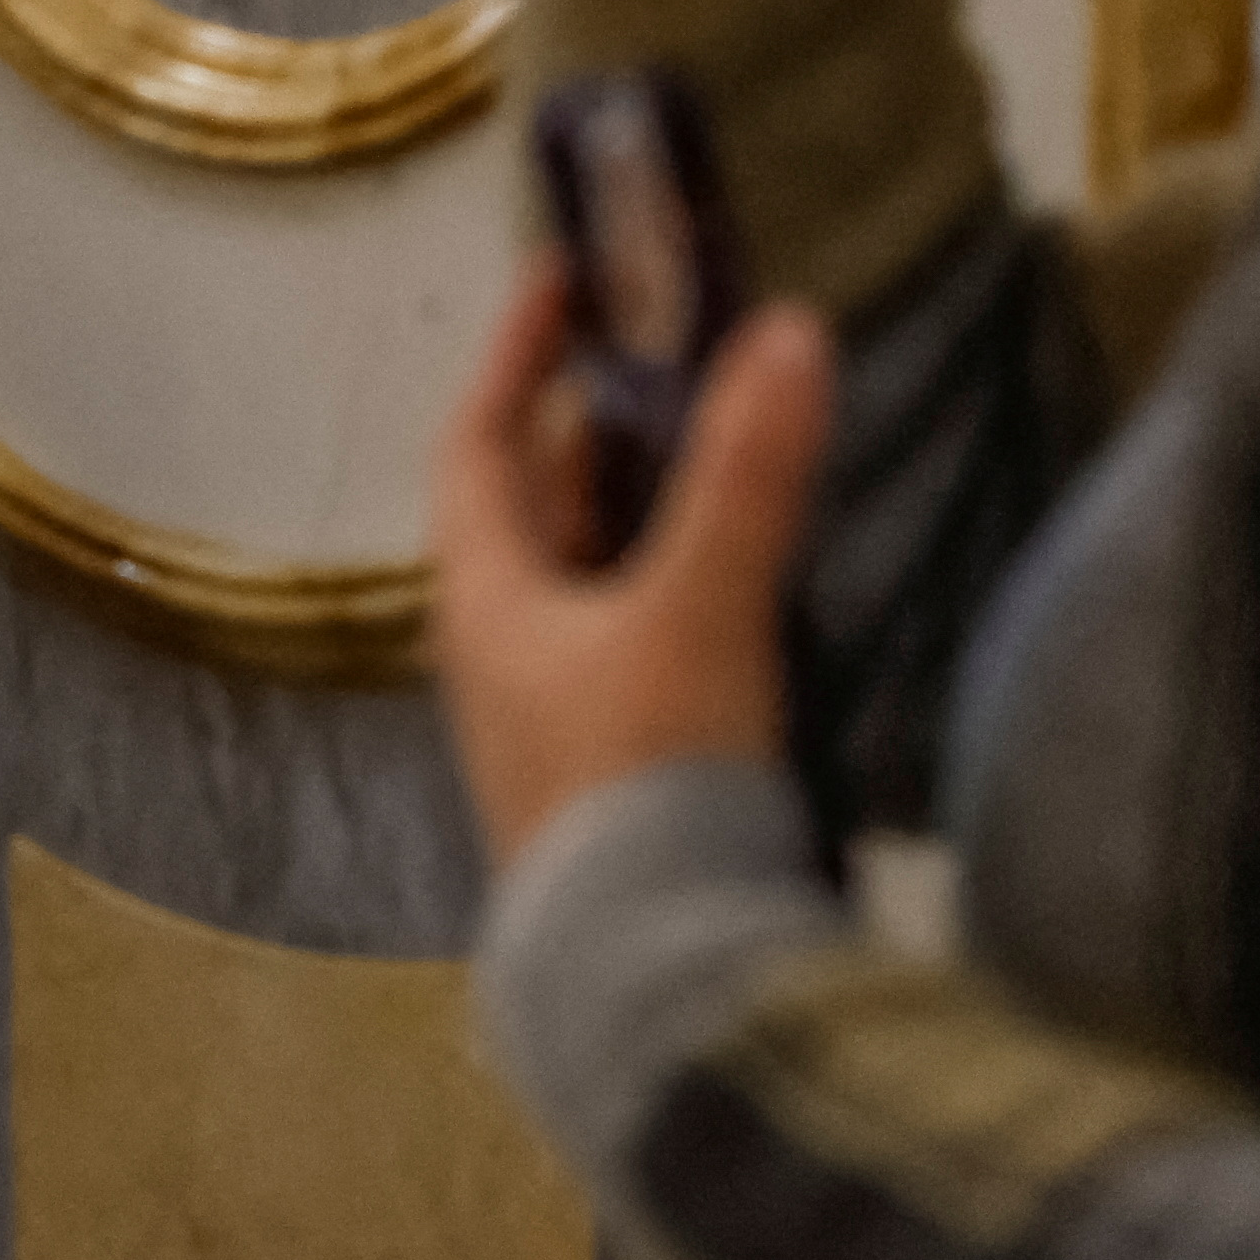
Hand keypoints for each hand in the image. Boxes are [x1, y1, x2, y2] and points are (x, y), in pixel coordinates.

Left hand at [431, 265, 840, 870]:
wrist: (652, 979)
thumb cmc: (644, 785)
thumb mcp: (697, 611)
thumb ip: (746, 477)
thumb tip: (784, 332)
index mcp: (487, 603)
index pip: (476, 446)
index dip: (514, 356)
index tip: (564, 279)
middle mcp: (504, 659)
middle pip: (534, 516)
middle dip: (594, 431)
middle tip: (668, 357)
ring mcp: (556, 725)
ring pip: (590, 584)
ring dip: (644, 514)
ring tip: (724, 453)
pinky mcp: (619, 780)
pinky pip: (637, 650)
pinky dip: (681, 592)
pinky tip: (749, 593)